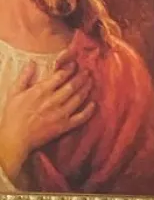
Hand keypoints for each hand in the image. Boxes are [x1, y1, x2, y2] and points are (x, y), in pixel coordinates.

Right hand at [0, 55, 94, 183]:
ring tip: (91, 82)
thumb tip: (32, 62)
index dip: (69, 68)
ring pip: (78, 98)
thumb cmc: (13, 115)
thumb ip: (24, 76)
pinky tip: (94, 104)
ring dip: (86, 89)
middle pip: (72, 85)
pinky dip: (89, 110)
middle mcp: (53, 100)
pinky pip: (81, 117)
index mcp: (41, 90)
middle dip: (81, 77)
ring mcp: (61, 114)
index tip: (75, 64)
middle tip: (88, 71)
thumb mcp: (14, 92)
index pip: (60, 75)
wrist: (16, 137)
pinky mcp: (65, 126)